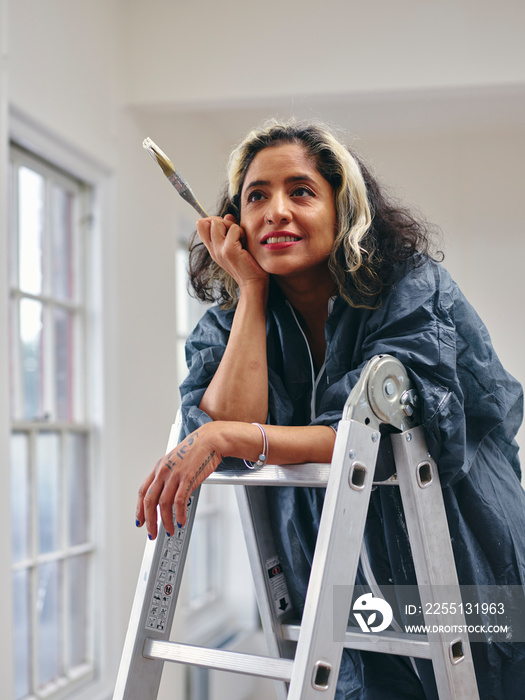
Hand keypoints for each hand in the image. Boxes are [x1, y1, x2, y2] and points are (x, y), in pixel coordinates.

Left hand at [136, 423, 222, 538]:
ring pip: (163, 504)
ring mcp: (175, 475)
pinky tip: (181, 521)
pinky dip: (179, 514)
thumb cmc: (197, 450)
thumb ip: (170, 478)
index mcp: (159, 468)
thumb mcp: (177, 462)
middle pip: (149, 501)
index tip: (140, 520)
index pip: (143, 492)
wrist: (210, 440)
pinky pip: (180, 501)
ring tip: (169, 530)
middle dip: (150, 521)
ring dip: (165, 521)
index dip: (139, 509)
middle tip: (152, 533)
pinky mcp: (188, 478)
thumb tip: (169, 497)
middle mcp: (164, 471)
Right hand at [196, 214, 267, 289]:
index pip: (201, 225)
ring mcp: (219, 250)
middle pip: (207, 221)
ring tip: (240, 239)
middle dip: (223, 221)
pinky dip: (241, 232)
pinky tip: (245, 244)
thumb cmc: (247, 264)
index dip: (213, 220)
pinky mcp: (229, 250)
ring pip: (218, 223)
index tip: (226, 227)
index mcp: (212, 248)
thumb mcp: (234, 245)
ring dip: (232, 226)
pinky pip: (233, 229)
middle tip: (235, 233)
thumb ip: (229, 229)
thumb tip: (228, 215)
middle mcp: (213, 249)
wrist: (253, 283)